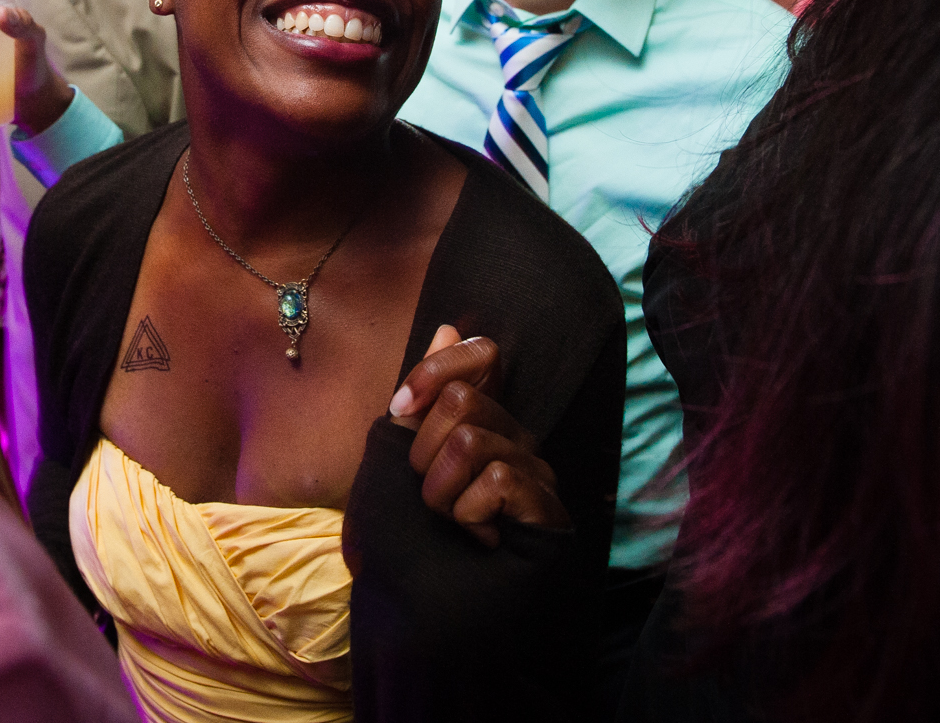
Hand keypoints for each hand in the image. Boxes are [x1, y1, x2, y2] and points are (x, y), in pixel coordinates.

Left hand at [387, 325, 570, 545]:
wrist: (411, 612)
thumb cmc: (401, 539)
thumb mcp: (393, 458)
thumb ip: (422, 397)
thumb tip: (449, 327)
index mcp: (480, 421)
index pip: (482, 354)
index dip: (436, 370)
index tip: (402, 406)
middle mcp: (513, 439)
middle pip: (464, 400)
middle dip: (424, 453)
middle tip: (432, 496)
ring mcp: (535, 474)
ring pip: (472, 441)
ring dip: (441, 492)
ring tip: (454, 523)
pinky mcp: (547, 509)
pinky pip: (499, 478)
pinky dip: (469, 513)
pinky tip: (481, 537)